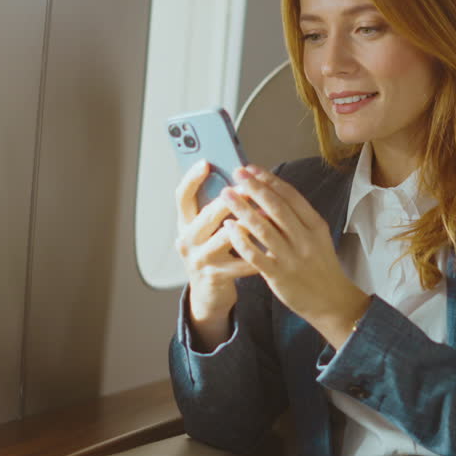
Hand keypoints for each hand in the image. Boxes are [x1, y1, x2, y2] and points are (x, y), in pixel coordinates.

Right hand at [174, 160, 258, 323]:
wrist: (208, 292)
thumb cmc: (214, 251)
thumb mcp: (208, 229)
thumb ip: (217, 208)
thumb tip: (239, 178)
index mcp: (185, 223)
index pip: (182, 196)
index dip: (191, 179)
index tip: (206, 163)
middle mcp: (187, 239)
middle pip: (207, 214)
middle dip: (231, 199)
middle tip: (250, 185)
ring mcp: (199, 259)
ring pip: (225, 237)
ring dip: (247, 224)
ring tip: (265, 213)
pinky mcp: (215, 276)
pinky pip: (241, 261)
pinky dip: (259, 251)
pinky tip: (273, 243)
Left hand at [218, 165, 368, 347]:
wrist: (332, 301)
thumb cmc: (321, 266)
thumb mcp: (317, 237)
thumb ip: (297, 219)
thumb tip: (270, 195)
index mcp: (315, 226)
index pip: (291, 196)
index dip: (270, 180)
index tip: (252, 168)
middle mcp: (305, 239)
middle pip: (276, 208)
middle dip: (254, 188)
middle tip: (236, 173)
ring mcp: (291, 258)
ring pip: (263, 228)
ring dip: (242, 209)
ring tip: (226, 195)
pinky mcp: (278, 276)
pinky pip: (255, 254)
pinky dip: (241, 239)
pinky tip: (229, 227)